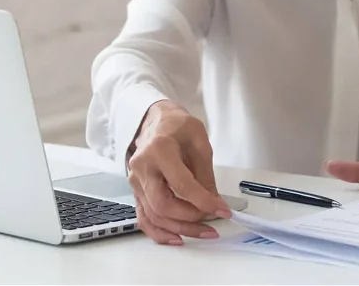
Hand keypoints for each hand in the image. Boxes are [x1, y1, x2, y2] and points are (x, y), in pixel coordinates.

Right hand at [126, 100, 230, 244]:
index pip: (182, 184)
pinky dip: (160, 232)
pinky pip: (144, 218)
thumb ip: (205, 174)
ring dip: (180, 229)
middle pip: (163, 204)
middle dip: (190, 219)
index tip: (222, 210)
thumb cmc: (178, 127)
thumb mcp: (200, 142)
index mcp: (160, 150)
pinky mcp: (135, 192)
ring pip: (153, 216)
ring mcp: (135, 182)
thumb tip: (214, 201)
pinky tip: (177, 238)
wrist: (155, 121)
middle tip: (213, 222)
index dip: (203, 200)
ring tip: (204, 233)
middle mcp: (143, 168)